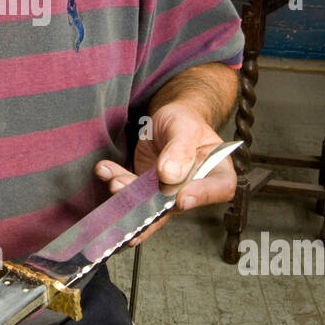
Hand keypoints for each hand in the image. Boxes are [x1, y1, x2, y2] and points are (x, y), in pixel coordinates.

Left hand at [94, 101, 236, 246]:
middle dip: (149, 203)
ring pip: (150, 204)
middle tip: (127, 188)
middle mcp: (194, 187)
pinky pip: (131, 193)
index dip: (203, 196)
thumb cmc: (184, 121)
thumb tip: (170, 175)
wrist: (166, 119)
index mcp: (216, 170)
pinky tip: (104, 170)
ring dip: (128, 195)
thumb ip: (181, 148)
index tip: (182, 198)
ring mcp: (169, 192)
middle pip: (177, 204)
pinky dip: (115, 181)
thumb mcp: (184, 126)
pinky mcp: (147, 190)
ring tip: (113, 179)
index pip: (220, 187)